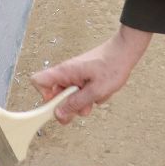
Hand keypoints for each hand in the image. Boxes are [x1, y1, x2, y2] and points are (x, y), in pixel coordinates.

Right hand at [30, 25, 152, 123]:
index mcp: (64, 72)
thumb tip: (58, 113)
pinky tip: (101, 92)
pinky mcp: (83, 77)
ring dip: (81, 102)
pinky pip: (81, 92)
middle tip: (82, 107)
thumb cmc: (112, 65)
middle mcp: (66, 73)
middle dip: (68, 105)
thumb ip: (76, 103)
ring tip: (96, 98)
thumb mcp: (95, 91)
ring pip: (70, 96)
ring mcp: (75, 75)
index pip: (38, 81)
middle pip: (55, 94)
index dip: (43, 97)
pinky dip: (89, 96)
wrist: (126, 52)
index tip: (57, 106)